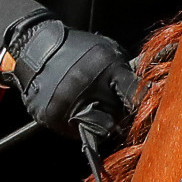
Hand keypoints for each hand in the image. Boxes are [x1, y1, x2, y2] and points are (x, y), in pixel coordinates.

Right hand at [2, 13, 138, 139]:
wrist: (37, 48)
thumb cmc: (77, 49)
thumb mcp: (107, 50)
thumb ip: (125, 72)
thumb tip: (145, 94)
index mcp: (105, 65)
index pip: (133, 93)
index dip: (141, 102)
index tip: (145, 108)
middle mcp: (86, 84)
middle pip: (118, 115)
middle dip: (119, 112)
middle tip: (110, 102)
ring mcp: (68, 102)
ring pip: (100, 129)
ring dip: (102, 122)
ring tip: (94, 106)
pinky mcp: (53, 116)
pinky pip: (78, 133)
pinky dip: (82, 126)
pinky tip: (78, 110)